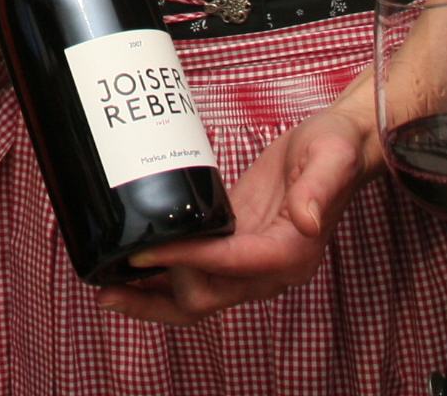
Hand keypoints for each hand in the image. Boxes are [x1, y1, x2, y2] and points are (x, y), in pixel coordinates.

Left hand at [95, 99, 373, 323]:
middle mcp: (270, 268)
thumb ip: (319, 188)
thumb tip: (306, 221)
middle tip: (109, 282)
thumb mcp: (330, 158)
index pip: (231, 265)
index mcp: (291, 251)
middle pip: (207, 298)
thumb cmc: (335, 149)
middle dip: (158, 295)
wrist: (340, 147)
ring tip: (107, 289)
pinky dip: (164, 278)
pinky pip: (197, 275)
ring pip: (197, 297)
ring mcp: (250, 262)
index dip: (187, 262)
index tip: (145, 251)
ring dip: (153, 299)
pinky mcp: (235, 247)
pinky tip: (132, 270)